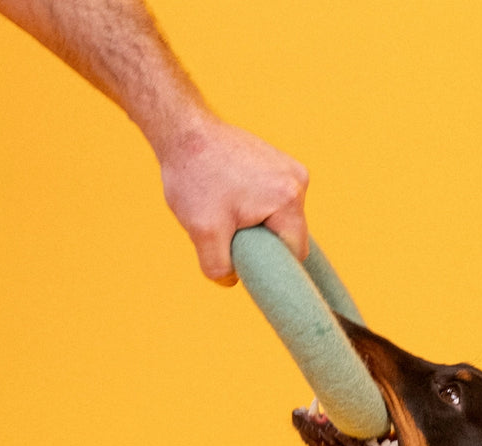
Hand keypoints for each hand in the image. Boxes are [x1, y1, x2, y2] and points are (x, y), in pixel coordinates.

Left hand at [159, 117, 309, 285]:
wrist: (183, 129)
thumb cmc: (193, 174)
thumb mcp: (201, 231)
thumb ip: (218, 266)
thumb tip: (231, 280)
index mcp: (288, 200)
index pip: (294, 252)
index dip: (271, 264)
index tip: (246, 259)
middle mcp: (298, 182)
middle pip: (289, 234)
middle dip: (261, 240)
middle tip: (229, 231)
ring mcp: (292, 169)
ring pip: (282, 217)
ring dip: (257, 221)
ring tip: (227, 206)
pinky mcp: (281, 162)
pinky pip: (276, 199)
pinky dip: (255, 204)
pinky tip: (231, 193)